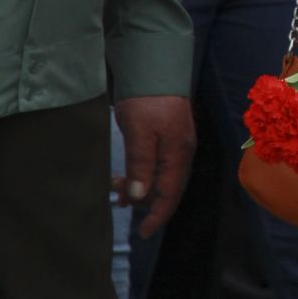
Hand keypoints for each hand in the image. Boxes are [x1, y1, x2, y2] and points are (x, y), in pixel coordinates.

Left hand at [113, 94, 194, 238]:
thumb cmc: (146, 100)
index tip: (143, 233)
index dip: (158, 215)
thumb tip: (140, 196)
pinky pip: (158, 162)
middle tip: (117, 200)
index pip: (170, 194)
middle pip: (168, 186)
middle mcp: (181, 150)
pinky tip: (128, 169)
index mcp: (177, 153)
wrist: (155, 64)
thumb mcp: (139, 133)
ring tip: (116, 186)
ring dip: (140, 184)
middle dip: (145, 200)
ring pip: (161, 174)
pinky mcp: (169, 132)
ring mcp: (176, 141)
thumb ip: (140, 165)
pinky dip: (142, 171)